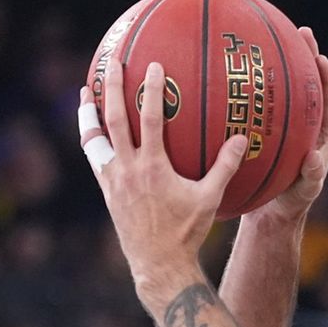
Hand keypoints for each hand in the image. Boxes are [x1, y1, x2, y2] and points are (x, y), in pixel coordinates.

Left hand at [78, 60, 248, 298]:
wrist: (158, 262)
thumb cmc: (187, 232)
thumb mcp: (210, 198)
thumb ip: (225, 167)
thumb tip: (242, 139)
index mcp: (153, 166)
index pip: (151, 119)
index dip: (151, 91)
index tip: (153, 67)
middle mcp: (128, 168)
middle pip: (113, 119)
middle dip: (110, 88)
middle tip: (111, 63)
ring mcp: (113, 179)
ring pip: (95, 138)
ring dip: (89, 112)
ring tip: (84, 92)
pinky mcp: (107, 190)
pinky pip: (95, 157)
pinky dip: (93, 138)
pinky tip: (94, 130)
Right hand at [242, 27, 327, 228]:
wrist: (272, 211)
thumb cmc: (291, 202)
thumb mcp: (304, 191)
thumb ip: (312, 176)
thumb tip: (315, 158)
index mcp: (323, 135)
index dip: (325, 78)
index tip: (320, 57)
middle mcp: (307, 125)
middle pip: (309, 84)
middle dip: (306, 56)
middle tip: (300, 31)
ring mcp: (287, 125)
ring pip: (284, 89)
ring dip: (279, 64)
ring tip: (269, 36)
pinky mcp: (268, 130)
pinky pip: (262, 104)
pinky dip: (252, 88)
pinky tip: (234, 71)